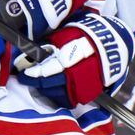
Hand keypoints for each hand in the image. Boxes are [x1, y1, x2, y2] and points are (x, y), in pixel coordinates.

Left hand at [14, 14, 134, 106]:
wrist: (111, 46)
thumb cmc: (85, 37)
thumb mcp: (65, 35)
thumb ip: (49, 45)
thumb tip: (32, 52)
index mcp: (68, 61)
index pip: (44, 72)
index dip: (31, 74)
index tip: (23, 72)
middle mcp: (74, 76)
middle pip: (48, 85)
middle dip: (34, 82)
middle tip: (26, 78)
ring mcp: (81, 87)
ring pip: (56, 94)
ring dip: (44, 90)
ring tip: (37, 83)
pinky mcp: (87, 94)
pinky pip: (67, 99)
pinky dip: (57, 96)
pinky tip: (51, 89)